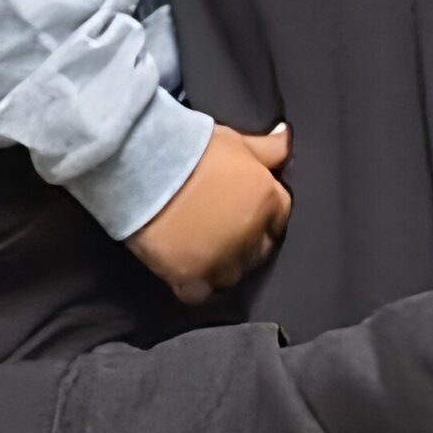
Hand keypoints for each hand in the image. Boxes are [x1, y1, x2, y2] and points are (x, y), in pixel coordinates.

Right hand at [122, 123, 290, 304]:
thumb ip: (268, 147)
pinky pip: (201, 294)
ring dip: (219, 266)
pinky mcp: (191, 275)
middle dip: (243, 243)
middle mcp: (251, 235)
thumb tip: (288, 138)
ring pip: (231, 276)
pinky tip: (184, 268)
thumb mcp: (236, 140)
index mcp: (267, 201)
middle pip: (256, 252)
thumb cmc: (191, 146)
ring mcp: (222, 259)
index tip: (240, 213)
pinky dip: (194, 286)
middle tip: (215, 229)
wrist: (143, 161)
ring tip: (197, 248)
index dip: (260, 218)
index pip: (278, 221)